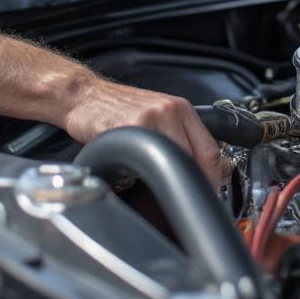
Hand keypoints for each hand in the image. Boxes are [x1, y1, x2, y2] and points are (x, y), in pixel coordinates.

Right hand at [63, 76, 223, 185]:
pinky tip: (140, 181)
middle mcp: (171, 111)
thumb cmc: (118, 108)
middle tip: (189, 202)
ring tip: (166, 196)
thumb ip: (181, 136)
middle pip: (199, 157)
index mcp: (182, 109)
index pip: (211, 149)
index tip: (209, 195)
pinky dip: (147, 176)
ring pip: (176, 161)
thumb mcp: (158, 115)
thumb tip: (206, 167)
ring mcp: (152, 118)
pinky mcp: (130, 127)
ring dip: (174, 183)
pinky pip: (147, 159)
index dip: (213, 179)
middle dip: (197, 184)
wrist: (85, 96)